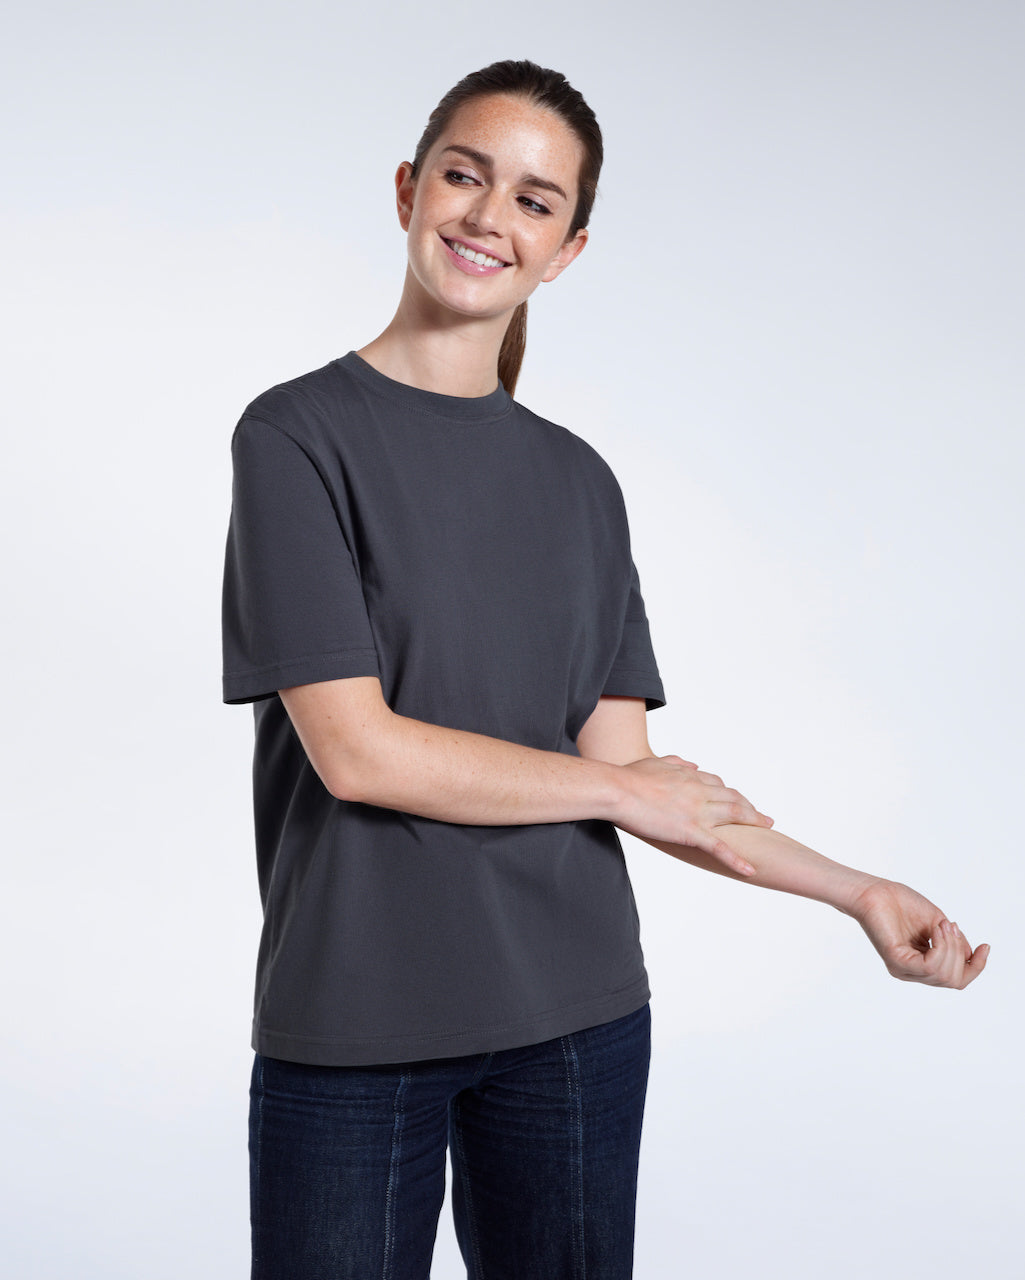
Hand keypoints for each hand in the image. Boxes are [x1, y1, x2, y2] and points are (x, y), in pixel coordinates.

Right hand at [616, 755, 772, 875]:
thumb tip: (693, 764)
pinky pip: (720, 848)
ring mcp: (698, 811)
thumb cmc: (628, 776)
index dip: (729, 792)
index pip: (716, 783)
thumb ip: (676, 763)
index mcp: (689, 777)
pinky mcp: (691, 831)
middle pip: (733, 798)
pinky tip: (750, 870)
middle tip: (763, 816)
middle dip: (750, 807)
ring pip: (734, 816)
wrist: (617, 790)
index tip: (735, 800)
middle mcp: (699, 791)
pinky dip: (737, 860)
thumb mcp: (655, 762)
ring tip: (769, 827)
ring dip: (754, 821)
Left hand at [850, 879, 989, 988]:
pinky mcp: (896, 961)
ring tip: (941, 925)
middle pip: (954, 980)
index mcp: (922, 965)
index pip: (956, 980)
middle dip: (959, 952)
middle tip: (949, 926)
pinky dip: (940, 947)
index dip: (976, 967)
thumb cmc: (901, 903)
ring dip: (950, 947)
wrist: (875, 891)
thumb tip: (971, 957)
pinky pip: (930, 966)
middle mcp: (912, 972)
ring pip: (944, 975)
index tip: (985, 946)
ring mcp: (903, 969)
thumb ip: (954, 943)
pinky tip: (935, 930)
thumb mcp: (938, 923)